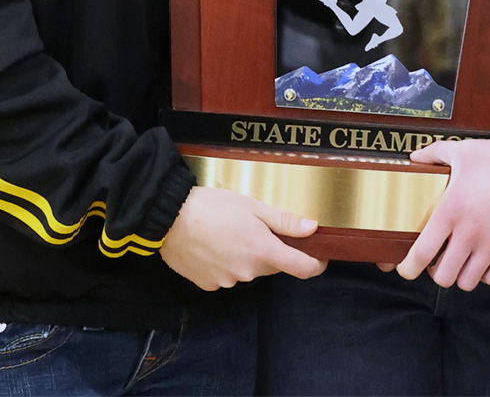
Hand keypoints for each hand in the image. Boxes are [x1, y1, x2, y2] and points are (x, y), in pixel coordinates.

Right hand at [159, 185, 327, 290]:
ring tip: (227, 232)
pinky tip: (213, 245)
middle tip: (255, 227)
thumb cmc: (213, 206)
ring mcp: (227, 281)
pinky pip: (226, 275)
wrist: (170, 218)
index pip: (302, 268)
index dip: (315, 264)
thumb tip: (313, 228)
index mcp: (263, 251)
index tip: (319, 256)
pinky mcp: (209, 284)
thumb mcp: (253, 206)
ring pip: (248, 270)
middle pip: (272, 265)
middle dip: (270, 250)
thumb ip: (285, 220)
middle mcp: (248, 272)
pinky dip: (225, 263)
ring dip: (245, 256)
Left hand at [396, 138, 489, 290]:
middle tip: (437, 261)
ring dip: (460, 275)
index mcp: (451, 211)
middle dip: (436, 273)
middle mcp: (468, 235)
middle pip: (443, 277)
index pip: (422, 252)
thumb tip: (415, 157)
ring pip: (467, 282)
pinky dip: (485, 275)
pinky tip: (483, 261)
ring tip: (460, 262)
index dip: (408, 268)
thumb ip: (434, 154)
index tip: (405, 269)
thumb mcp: (462, 151)